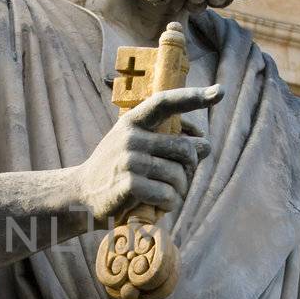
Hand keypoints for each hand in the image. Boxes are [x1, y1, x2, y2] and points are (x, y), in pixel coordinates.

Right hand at [73, 85, 222, 221]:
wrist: (80, 194)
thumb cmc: (118, 169)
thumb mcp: (136, 146)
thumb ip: (168, 142)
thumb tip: (205, 143)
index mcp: (133, 121)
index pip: (166, 102)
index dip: (194, 97)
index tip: (219, 92)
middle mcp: (130, 136)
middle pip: (185, 149)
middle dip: (191, 168)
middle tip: (183, 178)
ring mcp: (128, 160)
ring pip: (178, 175)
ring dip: (180, 191)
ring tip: (168, 195)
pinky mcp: (128, 185)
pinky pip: (168, 195)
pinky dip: (170, 204)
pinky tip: (160, 206)